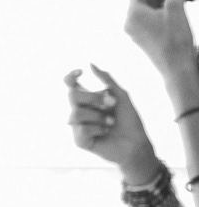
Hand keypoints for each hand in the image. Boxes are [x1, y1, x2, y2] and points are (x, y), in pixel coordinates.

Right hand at [66, 65, 159, 183]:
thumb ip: (106, 80)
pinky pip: (82, 129)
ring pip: (77, 113)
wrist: (136, 143)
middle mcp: (78, 111)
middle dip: (94, 98)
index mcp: (87, 99)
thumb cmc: (129, 120)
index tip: (81, 72)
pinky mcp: (79, 140)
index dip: (70, 77)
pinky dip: (98, 129)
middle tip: (112, 103)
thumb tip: (90, 63)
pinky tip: (105, 132)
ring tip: (111, 122)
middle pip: (72, 95)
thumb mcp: (121, 96)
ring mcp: (77, 126)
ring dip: (99, 116)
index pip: (70, 85)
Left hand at [125, 0, 198, 98]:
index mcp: (133, 13)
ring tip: (179, 5)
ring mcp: (134, 32)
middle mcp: (129, 22)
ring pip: (145, 11)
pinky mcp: (142, 40)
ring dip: (160, 4)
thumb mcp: (177, 10)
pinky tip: (174, 17)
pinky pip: (147, 22)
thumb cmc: (175, 39)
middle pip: (140, 0)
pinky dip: (159, 15)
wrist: (176, 68)